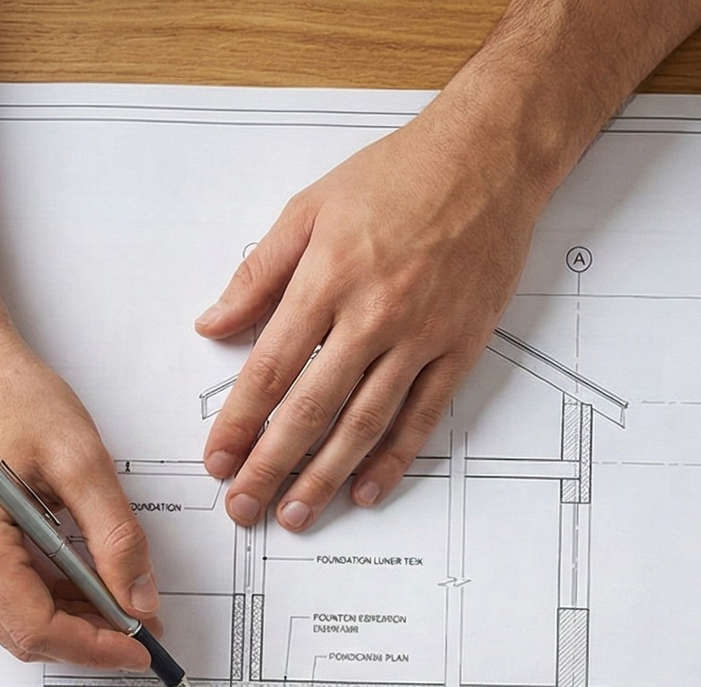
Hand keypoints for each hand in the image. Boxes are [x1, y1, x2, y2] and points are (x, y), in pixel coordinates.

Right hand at [0, 332, 159, 670]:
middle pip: (21, 635)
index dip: (94, 648)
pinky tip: (82, 580)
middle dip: (86, 640)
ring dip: (67, 620)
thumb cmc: (5, 393)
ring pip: (10, 620)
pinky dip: (44, 597)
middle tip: (141, 627)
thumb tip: (139, 598)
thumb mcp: (80, 461)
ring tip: (119, 602)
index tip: (141, 647)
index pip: (37, 628)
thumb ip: (115, 537)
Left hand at [195, 101, 555, 529]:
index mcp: (327, 278)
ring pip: (365, 424)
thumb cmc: (397, 176)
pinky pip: (423, 416)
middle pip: (311, 409)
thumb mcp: (309, 208)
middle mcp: (373, 314)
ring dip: (325, 476)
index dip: (239, 422)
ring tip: (296, 513)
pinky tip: (367, 488)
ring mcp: (421, 335)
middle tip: (243, 507)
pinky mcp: (460, 346)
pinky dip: (394, 459)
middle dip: (271, 466)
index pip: (270, 368)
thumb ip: (258, 274)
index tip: (217, 459)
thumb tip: (214, 324)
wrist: (487, 158)